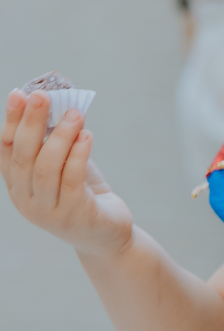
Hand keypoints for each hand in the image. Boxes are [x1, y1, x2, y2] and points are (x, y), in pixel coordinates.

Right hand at [1, 90, 132, 258]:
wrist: (107, 236)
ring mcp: (48, 211)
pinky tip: (87, 135)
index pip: (6, 150)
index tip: (18, 94)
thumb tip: (61, 105)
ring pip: (46, 167)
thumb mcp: (66, 167)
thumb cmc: (84, 196)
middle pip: (23, 156)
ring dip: (60, 136)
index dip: (11, 122)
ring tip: (75, 114)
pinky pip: (71, 179)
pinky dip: (78, 154)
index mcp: (18, 186)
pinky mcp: (74, 215)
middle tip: (42, 96)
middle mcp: (27, 200)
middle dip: (30, 123)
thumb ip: (59, 144)